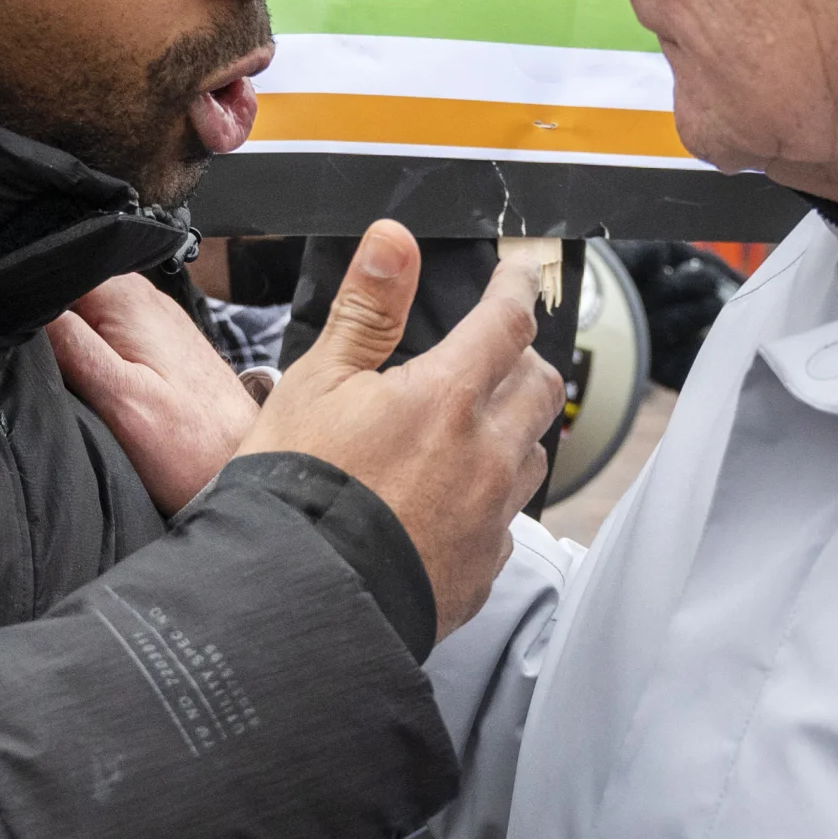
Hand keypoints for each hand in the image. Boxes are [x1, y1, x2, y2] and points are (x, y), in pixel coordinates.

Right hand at [50, 274, 259, 515]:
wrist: (243, 468)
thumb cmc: (188, 445)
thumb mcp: (119, 399)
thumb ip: (72, 346)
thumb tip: (27, 304)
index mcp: (125, 295)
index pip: (53, 272)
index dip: (26, 303)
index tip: (20, 344)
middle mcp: (141, 296)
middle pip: (66, 294)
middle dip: (47, 328)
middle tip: (55, 374)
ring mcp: (151, 318)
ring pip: (84, 317)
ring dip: (71, 347)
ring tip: (79, 385)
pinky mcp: (157, 343)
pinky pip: (107, 335)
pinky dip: (95, 358)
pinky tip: (98, 387)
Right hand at [239, 220, 559, 637]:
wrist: (297, 598)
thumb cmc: (296, 490)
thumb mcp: (316, 383)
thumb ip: (367, 310)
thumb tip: (393, 240)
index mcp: (448, 398)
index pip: (507, 322)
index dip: (516, 288)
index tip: (518, 274)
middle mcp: (486, 455)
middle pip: (540, 386)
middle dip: (524, 359)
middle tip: (496, 352)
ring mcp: (490, 516)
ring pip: (533, 453)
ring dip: (514, 429)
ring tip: (473, 428)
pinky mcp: (482, 568)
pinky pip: (507, 518)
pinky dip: (491, 497)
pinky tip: (453, 499)